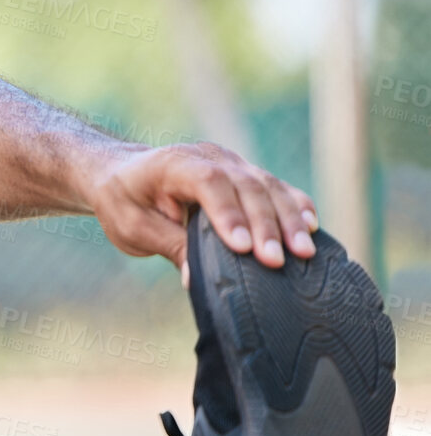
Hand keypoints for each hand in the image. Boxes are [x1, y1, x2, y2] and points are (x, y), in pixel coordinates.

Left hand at [82, 141, 319, 284]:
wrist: (122, 173)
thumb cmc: (124, 201)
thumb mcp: (132, 227)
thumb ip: (168, 246)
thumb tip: (196, 279)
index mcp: (172, 163)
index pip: (207, 182)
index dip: (228, 213)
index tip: (242, 247)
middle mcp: (208, 156)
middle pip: (245, 185)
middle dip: (265, 225)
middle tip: (277, 261)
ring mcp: (231, 162)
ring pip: (268, 185)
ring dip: (288, 219)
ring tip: (304, 252)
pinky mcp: (246, 174)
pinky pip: (276, 187)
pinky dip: (294, 207)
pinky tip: (311, 228)